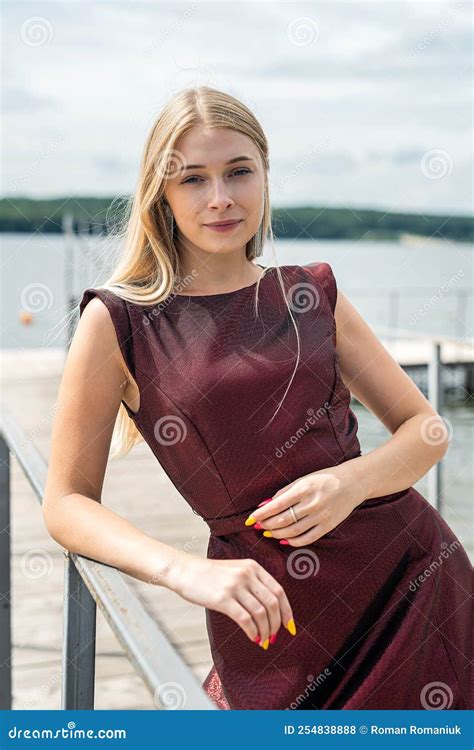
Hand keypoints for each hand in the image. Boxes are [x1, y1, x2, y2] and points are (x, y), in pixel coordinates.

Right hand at [167, 552, 295, 647]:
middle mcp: (247, 574)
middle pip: (272, 603)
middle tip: (273, 637)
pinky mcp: (222, 599)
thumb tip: (271, 611)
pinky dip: (252, 632)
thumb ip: (253, 583)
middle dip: (277, 624)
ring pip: (260, 613)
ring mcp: (235, 586)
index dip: (287, 611)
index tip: (290, 627)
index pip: (279, 591)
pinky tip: (252, 638)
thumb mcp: (236, 570)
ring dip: (265, 631)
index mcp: (253, 567)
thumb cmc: (210, 575)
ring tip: (263, 641)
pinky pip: (245, 619)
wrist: (185, 571)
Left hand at [245, 467, 360, 546]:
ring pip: (293, 531)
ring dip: (277, 534)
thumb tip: (264, 505)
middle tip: (257, 526)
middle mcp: (312, 503)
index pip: (276, 505)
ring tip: (267, 533)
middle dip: (266, 525)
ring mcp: (321, 516)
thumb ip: (283, 492)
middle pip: (283, 520)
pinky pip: (307, 539)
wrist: (352, 483)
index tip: (250, 519)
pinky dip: (293, 541)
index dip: (261, 514)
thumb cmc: (323, 479)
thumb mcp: (302, 480)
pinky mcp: (328, 526)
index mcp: (303, 489)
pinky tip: (284, 539)